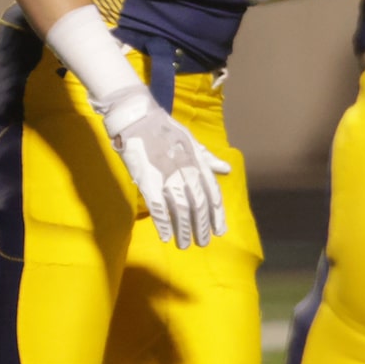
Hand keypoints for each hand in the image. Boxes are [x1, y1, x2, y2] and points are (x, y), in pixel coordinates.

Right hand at [97, 88, 229, 248]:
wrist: (137, 119)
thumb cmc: (164, 130)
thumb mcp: (192, 141)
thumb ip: (208, 158)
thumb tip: (227, 170)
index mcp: (198, 163)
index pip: (213, 193)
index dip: (217, 214)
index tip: (220, 231)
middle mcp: (187, 172)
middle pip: (199, 205)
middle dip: (202, 226)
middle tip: (203, 242)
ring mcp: (167, 177)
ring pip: (180, 209)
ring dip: (184, 229)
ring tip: (186, 244)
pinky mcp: (147, 181)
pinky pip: (158, 206)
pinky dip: (163, 223)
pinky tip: (166, 236)